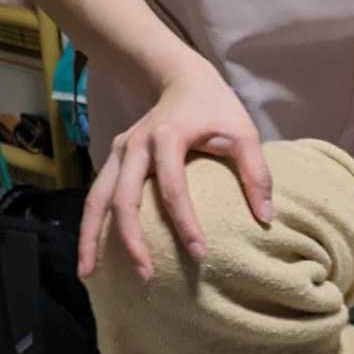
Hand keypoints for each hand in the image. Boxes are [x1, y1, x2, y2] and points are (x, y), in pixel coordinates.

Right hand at [79, 60, 272, 282]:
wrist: (181, 78)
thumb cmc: (216, 108)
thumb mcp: (244, 132)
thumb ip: (256, 173)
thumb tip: (266, 218)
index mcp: (167, 136)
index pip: (173, 189)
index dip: (185, 224)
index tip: (200, 255)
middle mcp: (135, 145)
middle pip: (123, 199)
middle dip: (130, 240)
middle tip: (145, 275)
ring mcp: (119, 151)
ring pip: (96, 199)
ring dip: (89, 237)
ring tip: (87, 273)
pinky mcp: (114, 159)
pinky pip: (97, 196)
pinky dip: (91, 225)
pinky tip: (91, 253)